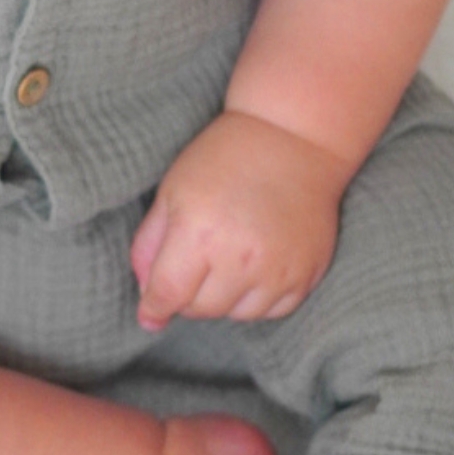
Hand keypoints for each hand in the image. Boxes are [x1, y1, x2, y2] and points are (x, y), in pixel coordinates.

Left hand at [128, 112, 349, 332]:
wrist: (294, 139)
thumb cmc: (224, 160)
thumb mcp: (172, 192)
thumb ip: (149, 246)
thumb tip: (146, 298)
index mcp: (199, 234)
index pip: (167, 295)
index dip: (154, 308)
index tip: (151, 313)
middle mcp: (241, 258)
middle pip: (201, 310)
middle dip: (189, 295)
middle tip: (195, 264)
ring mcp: (278, 269)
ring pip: (237, 315)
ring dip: (225, 298)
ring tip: (230, 258)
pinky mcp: (307, 273)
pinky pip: (274, 310)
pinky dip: (259, 297)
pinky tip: (258, 264)